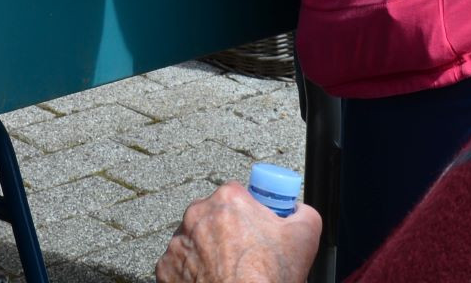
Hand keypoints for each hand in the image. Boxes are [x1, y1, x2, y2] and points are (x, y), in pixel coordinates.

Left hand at [158, 186, 320, 282]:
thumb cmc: (268, 276)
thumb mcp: (305, 236)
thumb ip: (302, 212)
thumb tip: (297, 209)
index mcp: (227, 199)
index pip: (239, 196)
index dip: (251, 213)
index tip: (257, 231)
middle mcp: (196, 214)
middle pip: (214, 216)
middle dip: (227, 232)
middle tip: (245, 256)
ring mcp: (177, 242)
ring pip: (195, 241)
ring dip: (208, 252)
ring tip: (228, 274)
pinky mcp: (165, 268)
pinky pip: (181, 265)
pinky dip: (193, 273)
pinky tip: (211, 282)